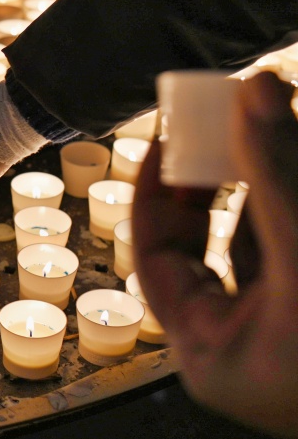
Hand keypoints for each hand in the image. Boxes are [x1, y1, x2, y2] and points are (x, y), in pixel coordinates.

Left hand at [132, 71, 297, 438]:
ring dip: (268, 185)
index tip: (166, 139)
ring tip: (276, 125)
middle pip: (206, 244)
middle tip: (222, 125)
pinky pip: (291, 253)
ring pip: (258, 241)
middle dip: (218, 180)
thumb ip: (276, 177)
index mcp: (206, 347)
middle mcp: (235, 341)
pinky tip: (293, 159)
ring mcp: (278, 331)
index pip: (155, 254)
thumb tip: (254, 91)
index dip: (156, 191)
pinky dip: (291, 209)